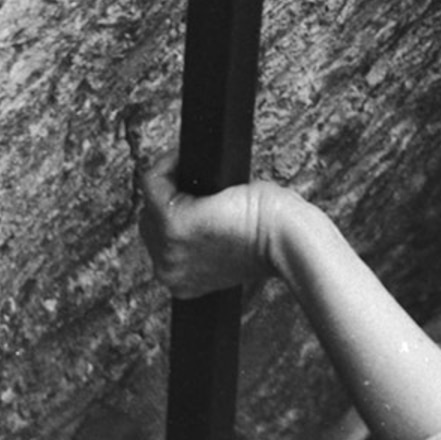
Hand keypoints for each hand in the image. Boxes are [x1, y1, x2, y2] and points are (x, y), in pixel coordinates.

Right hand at [133, 118, 293, 297]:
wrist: (289, 242)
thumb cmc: (276, 240)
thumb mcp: (234, 249)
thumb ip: (210, 244)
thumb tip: (205, 220)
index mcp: (181, 281)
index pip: (162, 240)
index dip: (180, 212)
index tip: (198, 195)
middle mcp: (168, 269)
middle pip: (151, 221)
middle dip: (172, 196)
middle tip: (199, 181)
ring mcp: (167, 247)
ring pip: (151, 200)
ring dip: (171, 179)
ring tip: (198, 172)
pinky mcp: (174, 222)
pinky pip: (153, 182)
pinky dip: (168, 163)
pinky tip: (186, 159)